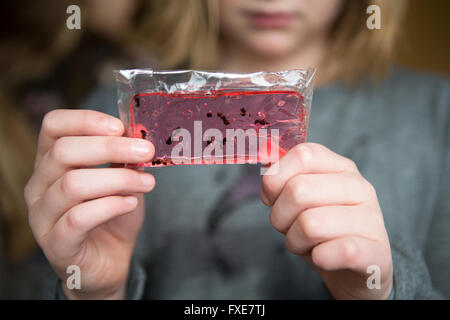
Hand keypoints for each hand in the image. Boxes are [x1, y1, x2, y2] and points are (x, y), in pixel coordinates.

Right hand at [24, 109, 154, 298]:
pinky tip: (131, 203)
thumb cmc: (113, 214)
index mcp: (52, 162)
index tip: (120, 126)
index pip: (53, 126)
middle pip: (64, 152)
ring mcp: (42, 216)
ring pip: (73, 185)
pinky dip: (111, 206)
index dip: (85, 120)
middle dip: (110, 147)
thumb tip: (139, 138)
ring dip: (118, 179)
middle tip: (145, 151)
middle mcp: (39, 185)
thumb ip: (125, 160)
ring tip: (148, 183)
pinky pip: (78, 218)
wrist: (109, 260)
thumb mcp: (122, 180)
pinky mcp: (55, 243)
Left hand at [261, 143, 392, 298]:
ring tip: (307, 244)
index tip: (271, 198)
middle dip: (280, 216)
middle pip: (298, 190)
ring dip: (295, 241)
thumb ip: (284, 177)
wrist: (354, 270)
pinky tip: (324, 257)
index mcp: (341, 168)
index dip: (276, 178)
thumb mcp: (301, 200)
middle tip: (289, 228)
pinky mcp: (376, 252)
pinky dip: (320, 258)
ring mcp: (372, 219)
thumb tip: (265, 162)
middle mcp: (360, 188)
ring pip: (310, 224)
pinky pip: (338, 251)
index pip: (304, 155)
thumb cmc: (322, 231)